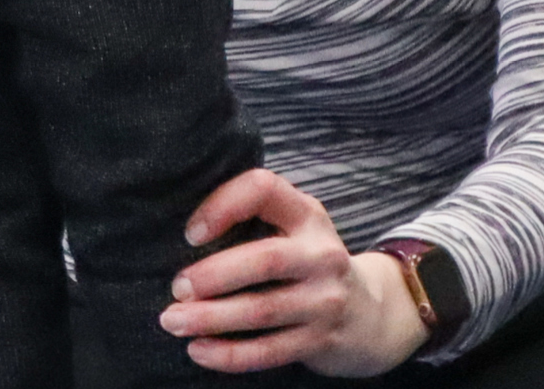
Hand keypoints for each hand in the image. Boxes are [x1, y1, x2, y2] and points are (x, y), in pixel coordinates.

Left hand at [164, 170, 430, 376]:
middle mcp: (321, 255)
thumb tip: (184, 231)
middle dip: (214, 275)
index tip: (190, 233)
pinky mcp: (321, 341)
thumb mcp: (295, 227)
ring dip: (211, 318)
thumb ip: (255, 216)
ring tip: (172, 321)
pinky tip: (199, 350)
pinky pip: (269, 351)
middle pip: (265, 260)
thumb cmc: (308, 262)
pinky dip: (229, 354)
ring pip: (263, 311)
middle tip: (177, 288)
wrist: (371, 314)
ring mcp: (325, 300)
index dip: (223, 204)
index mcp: (307, 215)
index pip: (264, 190)